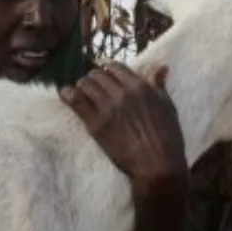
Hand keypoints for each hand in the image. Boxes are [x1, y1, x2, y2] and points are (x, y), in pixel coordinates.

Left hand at [61, 65, 186, 192]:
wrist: (156, 164)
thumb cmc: (167, 136)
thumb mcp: (167, 106)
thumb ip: (159, 85)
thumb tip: (161, 67)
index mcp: (139, 86)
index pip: (115, 66)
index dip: (107, 67)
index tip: (103, 71)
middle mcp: (121, 93)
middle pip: (97, 75)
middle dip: (93, 77)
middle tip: (92, 85)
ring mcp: (107, 108)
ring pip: (85, 85)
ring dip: (82, 86)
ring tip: (82, 91)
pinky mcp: (95, 125)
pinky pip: (76, 103)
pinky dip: (68, 95)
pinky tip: (64, 93)